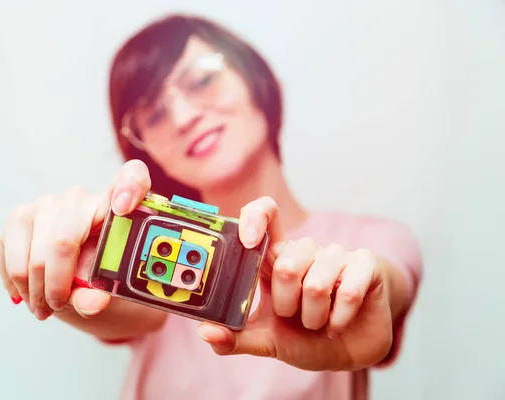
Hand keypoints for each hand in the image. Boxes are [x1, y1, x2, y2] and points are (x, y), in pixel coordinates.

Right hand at [0, 160, 151, 320]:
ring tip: (44, 306)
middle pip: (64, 242)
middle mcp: (80, 197)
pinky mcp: (19, 215)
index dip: (130, 188)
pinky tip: (29, 294)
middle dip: (56, 286)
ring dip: (35, 291)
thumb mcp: (106, 288)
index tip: (125, 207)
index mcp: (117, 206)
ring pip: (34, 256)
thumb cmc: (97, 274)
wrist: (69, 271)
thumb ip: (101, 295)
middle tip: (59, 306)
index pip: (133, 177)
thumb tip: (93, 304)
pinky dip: (18, 284)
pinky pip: (11, 256)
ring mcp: (47, 203)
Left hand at [197, 197, 392, 370]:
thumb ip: (236, 337)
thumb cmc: (304, 337)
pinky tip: (337, 325)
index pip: (266, 213)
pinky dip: (339, 320)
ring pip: (316, 284)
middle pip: (286, 264)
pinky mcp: (365, 266)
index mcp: (276, 258)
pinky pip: (347, 292)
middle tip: (293, 316)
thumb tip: (206, 332)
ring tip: (317, 323)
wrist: (351, 350)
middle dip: (286, 305)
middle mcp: (305, 251)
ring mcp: (336, 255)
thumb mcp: (266, 340)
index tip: (247, 241)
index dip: (255, 218)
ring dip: (313, 317)